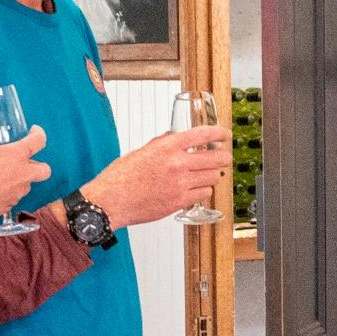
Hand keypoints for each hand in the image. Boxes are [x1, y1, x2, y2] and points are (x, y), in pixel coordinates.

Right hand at [0, 128, 51, 231]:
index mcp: (15, 156)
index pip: (38, 141)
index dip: (39, 134)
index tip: (34, 131)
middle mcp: (22, 175)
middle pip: (45, 170)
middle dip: (40, 165)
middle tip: (27, 161)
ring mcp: (16, 194)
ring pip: (28, 185)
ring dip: (21, 180)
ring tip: (3, 175)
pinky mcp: (8, 207)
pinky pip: (13, 198)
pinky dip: (7, 193)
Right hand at [81, 125, 229, 229]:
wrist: (110, 201)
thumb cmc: (120, 177)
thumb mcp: (141, 151)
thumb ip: (162, 144)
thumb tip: (175, 137)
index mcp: (167, 147)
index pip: (203, 135)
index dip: (220, 133)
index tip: (226, 135)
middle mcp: (177, 164)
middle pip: (216, 158)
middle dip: (223, 157)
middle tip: (224, 158)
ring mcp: (180, 184)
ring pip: (213, 177)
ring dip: (212, 175)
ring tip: (205, 175)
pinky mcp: (180, 202)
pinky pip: (204, 194)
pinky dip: (203, 191)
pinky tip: (195, 189)